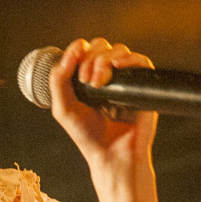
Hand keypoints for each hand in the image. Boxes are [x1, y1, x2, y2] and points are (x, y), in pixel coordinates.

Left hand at [44, 37, 158, 170]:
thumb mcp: (63, 109)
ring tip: (97, 83)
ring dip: (105, 60)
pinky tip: (117, 67)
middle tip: (85, 80)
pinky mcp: (142, 87)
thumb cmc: (88, 136)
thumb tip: (68, 55)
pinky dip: (129, 59)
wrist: (111, 155)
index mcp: (88, 78)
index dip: (78, 49)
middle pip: (102, 46)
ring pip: (119, 51)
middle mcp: (108, 76)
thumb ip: (58, 81)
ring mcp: (125, 81)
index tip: (74, 57)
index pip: (85, 50)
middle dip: (91, 57)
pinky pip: (141, 61)